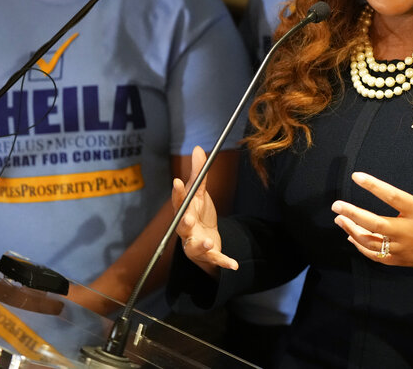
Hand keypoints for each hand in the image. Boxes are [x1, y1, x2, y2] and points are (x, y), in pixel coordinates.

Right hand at [172, 146, 237, 275]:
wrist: (206, 241)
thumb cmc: (198, 214)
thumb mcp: (199, 193)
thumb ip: (199, 173)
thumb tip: (197, 148)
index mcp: (184, 212)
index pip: (179, 202)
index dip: (178, 193)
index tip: (178, 181)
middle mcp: (186, 230)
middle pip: (183, 227)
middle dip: (185, 223)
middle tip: (188, 219)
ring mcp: (195, 244)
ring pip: (195, 247)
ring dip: (201, 246)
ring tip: (208, 243)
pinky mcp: (209, 255)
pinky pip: (216, 260)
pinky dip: (224, 262)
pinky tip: (234, 265)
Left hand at [331, 150, 412, 286]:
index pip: (391, 197)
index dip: (372, 186)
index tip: (356, 176)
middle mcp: (410, 232)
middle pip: (374, 224)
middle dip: (352, 214)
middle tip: (335, 205)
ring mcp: (405, 249)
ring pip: (371, 242)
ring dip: (352, 230)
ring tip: (339, 218)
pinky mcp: (403, 260)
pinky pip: (377, 256)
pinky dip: (362, 247)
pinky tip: (352, 236)